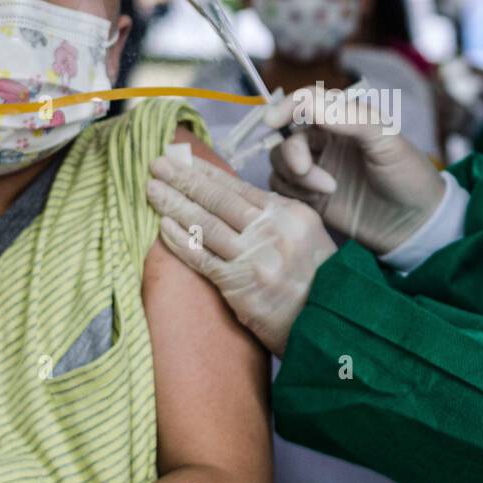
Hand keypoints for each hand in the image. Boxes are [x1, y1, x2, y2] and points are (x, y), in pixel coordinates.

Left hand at [146, 155, 335, 356]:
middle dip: (184, 179)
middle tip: (157, 164)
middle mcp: (273, 230)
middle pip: (218, 199)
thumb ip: (272, 214)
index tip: (182, 159)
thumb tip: (227, 195)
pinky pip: (203, 258)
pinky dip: (180, 240)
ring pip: (206, 224)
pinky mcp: (241, 285)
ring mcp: (255, 257)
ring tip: (152, 189)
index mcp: (289, 212)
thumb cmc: (317, 279)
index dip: (206, 171)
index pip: (238, 186)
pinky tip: (162, 225)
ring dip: (174, 204)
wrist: (330, 323)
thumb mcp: (306, 234)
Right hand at [264, 87, 444, 254]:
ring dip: (295, 175)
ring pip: (279, 161)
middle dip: (291, 152)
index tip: (273, 120)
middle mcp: (325, 140)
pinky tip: (318, 201)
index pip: (305, 101)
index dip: (286, 106)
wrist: (415, 225)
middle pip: (286, 135)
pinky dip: (291, 192)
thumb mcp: (388, 140)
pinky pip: (281, 187)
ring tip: (328, 190)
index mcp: (344, 118)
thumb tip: (310, 103)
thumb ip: (351, 117)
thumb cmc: (408, 176)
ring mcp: (316, 168)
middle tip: (305, 170)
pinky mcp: (310, 196)